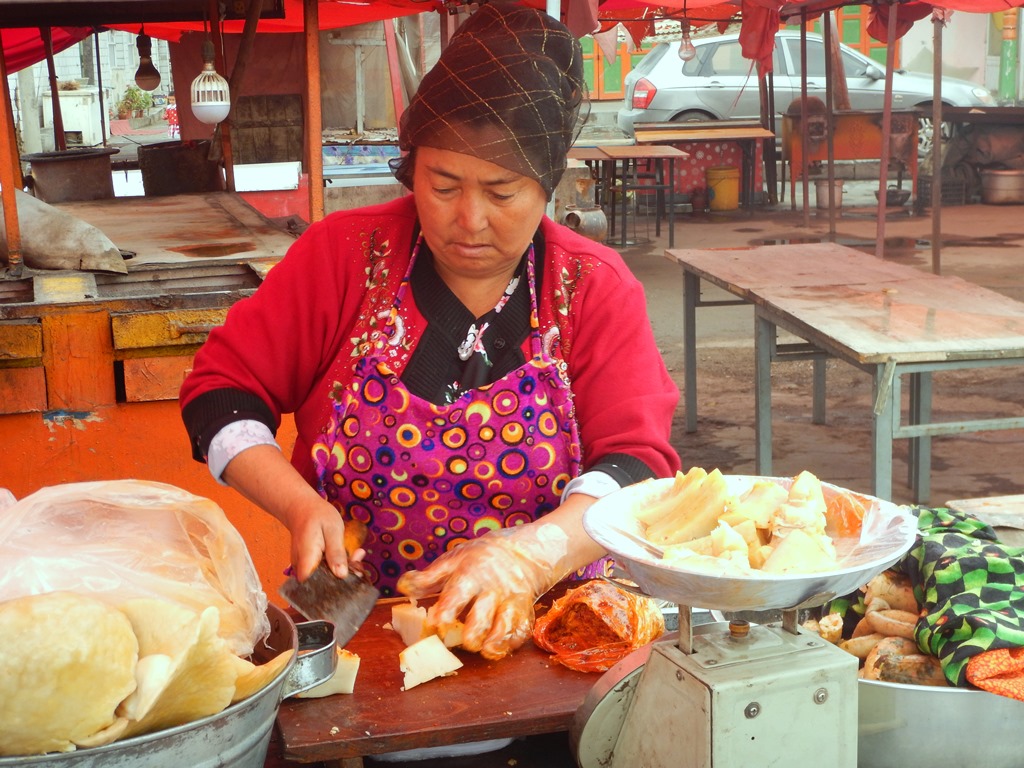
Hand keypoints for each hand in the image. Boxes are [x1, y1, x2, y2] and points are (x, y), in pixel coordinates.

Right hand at [280, 495, 356, 581]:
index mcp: (307, 560)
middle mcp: (301, 569)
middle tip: (359, 559)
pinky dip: (337, 564)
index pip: (317, 586)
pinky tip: (349, 554)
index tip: (354, 575)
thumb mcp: (333, 529)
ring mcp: (304, 569)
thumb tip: (341, 574)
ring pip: (325, 577)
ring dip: (343, 569)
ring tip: (357, 554)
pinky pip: (324, 571)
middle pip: (324, 583)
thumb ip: (336, 552)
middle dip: (345, 575)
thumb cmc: (317, 516)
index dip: (336, 586)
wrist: (302, 509)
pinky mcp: (309, 567)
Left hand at [397, 522, 573, 659]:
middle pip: (482, 615)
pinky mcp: (524, 613)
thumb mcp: (453, 561)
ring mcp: (510, 602)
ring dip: (494, 641)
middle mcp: (492, 590)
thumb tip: (402, 587)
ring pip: (505, 626)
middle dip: (472, 632)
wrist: (520, 554)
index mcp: (471, 575)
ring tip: (484, 650)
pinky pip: (520, 631)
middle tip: (461, 642)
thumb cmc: (479, 560)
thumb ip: (428, 578)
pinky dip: (510, 644)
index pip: (458, 594)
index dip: (446, 611)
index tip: (436, 624)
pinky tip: (498, 650)